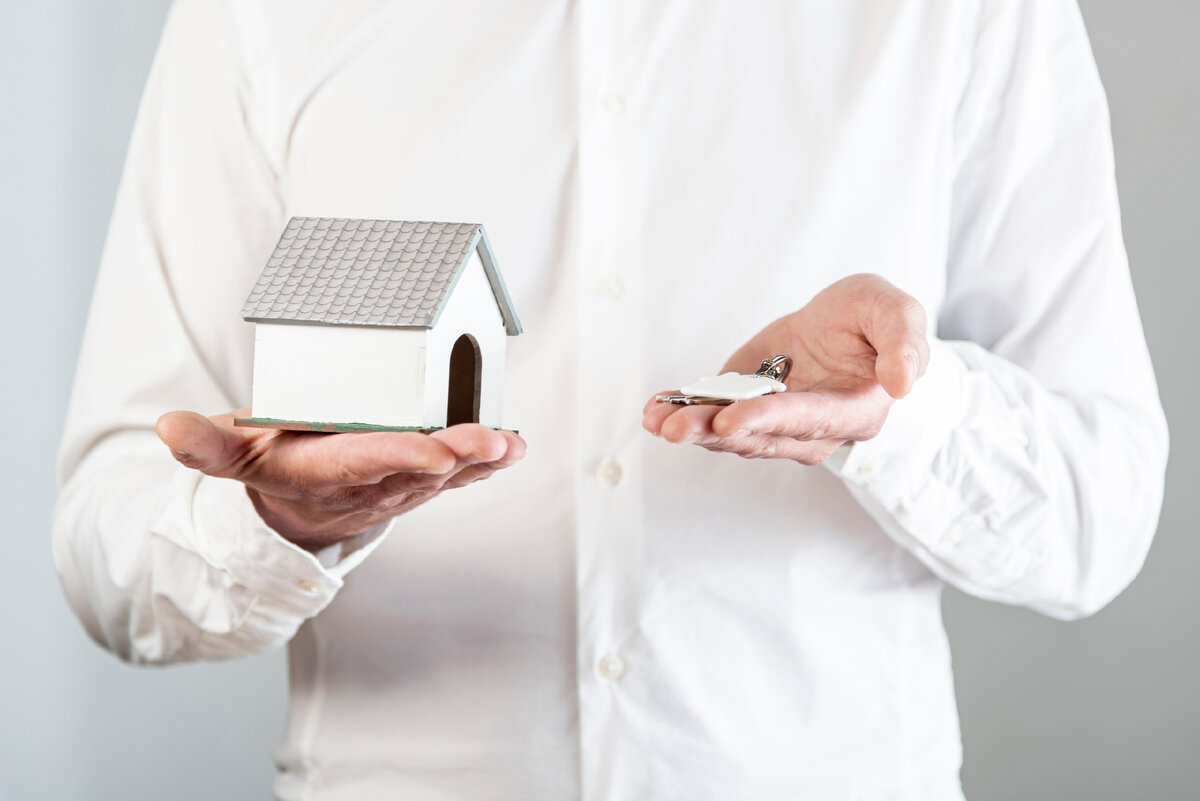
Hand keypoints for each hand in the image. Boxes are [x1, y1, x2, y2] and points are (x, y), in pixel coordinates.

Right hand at [156, 410, 525, 551]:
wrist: (297, 513)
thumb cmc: (270, 465)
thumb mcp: (232, 455)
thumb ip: (204, 445)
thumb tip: (166, 428)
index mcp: (322, 471)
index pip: (365, 462)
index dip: (401, 456)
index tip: (436, 451)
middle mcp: (367, 485)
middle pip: (415, 469)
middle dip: (455, 456)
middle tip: (491, 441)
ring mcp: (397, 489)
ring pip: (442, 477)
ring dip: (479, 461)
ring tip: (511, 444)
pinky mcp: (417, 484)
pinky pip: (454, 476)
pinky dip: (485, 464)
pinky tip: (514, 448)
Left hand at [643, 273, 929, 464]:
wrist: (847, 324)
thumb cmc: (876, 320)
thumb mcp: (896, 312)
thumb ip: (904, 343)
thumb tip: (903, 382)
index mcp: (853, 411)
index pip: (807, 420)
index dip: (767, 419)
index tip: (729, 418)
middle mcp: (810, 430)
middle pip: (758, 437)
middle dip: (713, 432)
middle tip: (675, 428)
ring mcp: (772, 423)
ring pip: (729, 435)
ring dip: (690, 428)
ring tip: (657, 418)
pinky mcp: (744, 407)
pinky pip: (711, 416)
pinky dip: (682, 411)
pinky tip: (655, 407)